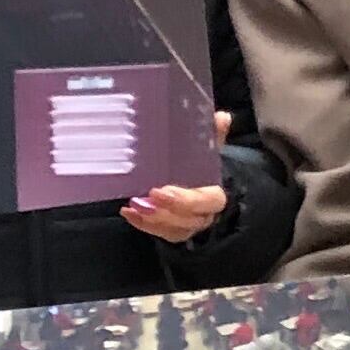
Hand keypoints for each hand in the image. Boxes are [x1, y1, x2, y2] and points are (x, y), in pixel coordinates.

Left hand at [122, 117, 234, 243]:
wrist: (204, 191)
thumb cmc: (203, 171)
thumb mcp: (209, 152)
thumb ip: (214, 136)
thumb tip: (222, 116)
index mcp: (214, 195)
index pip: (207, 201)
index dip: (186, 199)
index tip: (164, 189)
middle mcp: (203, 215)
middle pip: (188, 218)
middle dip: (166, 210)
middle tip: (147, 197)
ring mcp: (187, 226)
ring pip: (173, 229)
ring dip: (152, 219)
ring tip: (134, 204)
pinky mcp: (172, 232)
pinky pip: (158, 232)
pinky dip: (142, 224)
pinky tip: (127, 212)